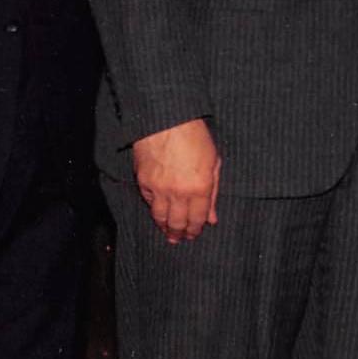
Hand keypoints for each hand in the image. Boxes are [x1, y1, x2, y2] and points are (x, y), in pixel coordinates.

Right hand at [132, 118, 220, 244]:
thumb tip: (211, 218)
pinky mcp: (143, 182)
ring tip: (168, 234)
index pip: (197, 219)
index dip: (196, 229)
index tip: (194, 234)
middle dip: (180, 233)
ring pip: (160, 217)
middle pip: (178, 222)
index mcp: (200, 187)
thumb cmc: (195, 137)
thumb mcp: (213, 162)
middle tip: (180, 239)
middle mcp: (178, 192)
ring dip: (165, 228)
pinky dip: (154, 210)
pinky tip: (158, 214)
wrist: (166, 119)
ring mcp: (159, 188)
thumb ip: (214, 192)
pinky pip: (149, 203)